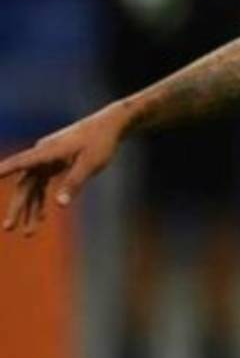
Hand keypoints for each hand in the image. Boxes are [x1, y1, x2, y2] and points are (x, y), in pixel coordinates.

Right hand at [0, 106, 125, 233]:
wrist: (110, 125)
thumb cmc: (101, 143)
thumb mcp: (90, 164)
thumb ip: (74, 183)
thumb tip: (60, 204)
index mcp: (48, 151)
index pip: (20, 162)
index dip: (5, 170)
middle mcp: (43, 154)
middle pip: (25, 184)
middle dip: (18, 207)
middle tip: (9, 228)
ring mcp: (48, 159)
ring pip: (33, 188)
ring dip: (30, 208)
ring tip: (28, 233)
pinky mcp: (55, 162)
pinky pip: (42, 184)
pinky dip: (41, 200)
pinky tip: (41, 217)